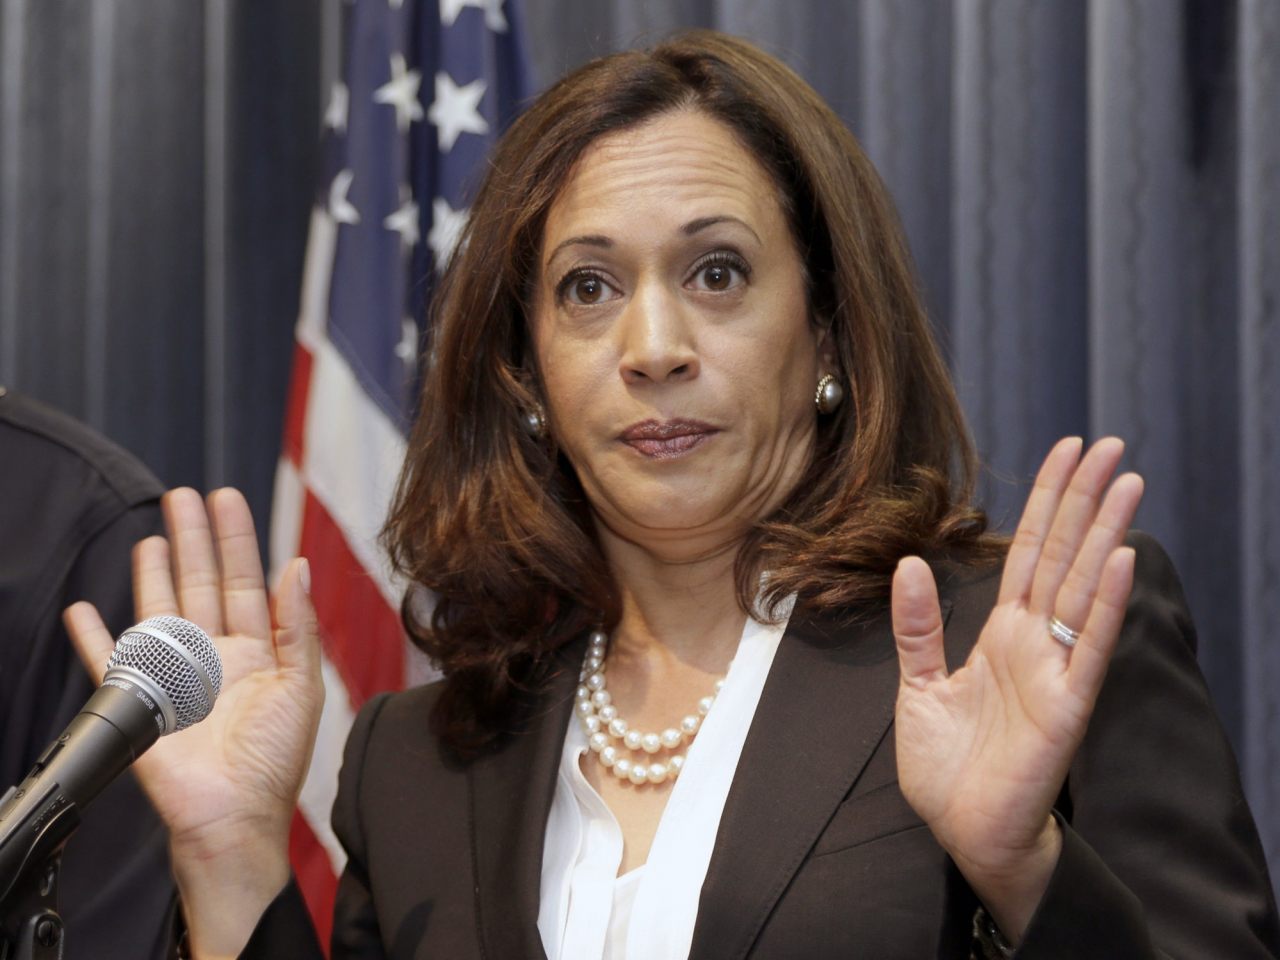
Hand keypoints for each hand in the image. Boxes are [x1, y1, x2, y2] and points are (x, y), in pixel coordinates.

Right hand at [63, 487, 322, 957]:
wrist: (232, 817)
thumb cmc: (274, 761)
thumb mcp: (302, 686)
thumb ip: (299, 626)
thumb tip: (299, 566)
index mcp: (258, 650)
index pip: (246, 580)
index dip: (237, 539)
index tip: (227, 498)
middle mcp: (215, 655)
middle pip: (200, 583)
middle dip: (193, 539)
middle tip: (183, 496)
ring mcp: (177, 676)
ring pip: (161, 610)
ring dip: (153, 574)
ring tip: (152, 536)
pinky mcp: (142, 702)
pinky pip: (112, 663)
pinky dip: (95, 637)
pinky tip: (86, 609)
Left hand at [890, 437, 1142, 941]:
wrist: (962, 831)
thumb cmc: (947, 768)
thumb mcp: (918, 686)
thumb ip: (918, 627)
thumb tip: (909, 564)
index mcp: (1001, 635)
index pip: (1028, 554)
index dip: (1046, 503)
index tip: (1065, 453)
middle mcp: (1035, 643)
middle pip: (1063, 555)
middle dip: (1084, 499)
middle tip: (1109, 444)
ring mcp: (1056, 670)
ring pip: (1084, 586)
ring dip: (1104, 532)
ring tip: (1127, 479)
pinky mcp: (1068, 705)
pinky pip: (1090, 644)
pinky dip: (1105, 601)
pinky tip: (1119, 556)